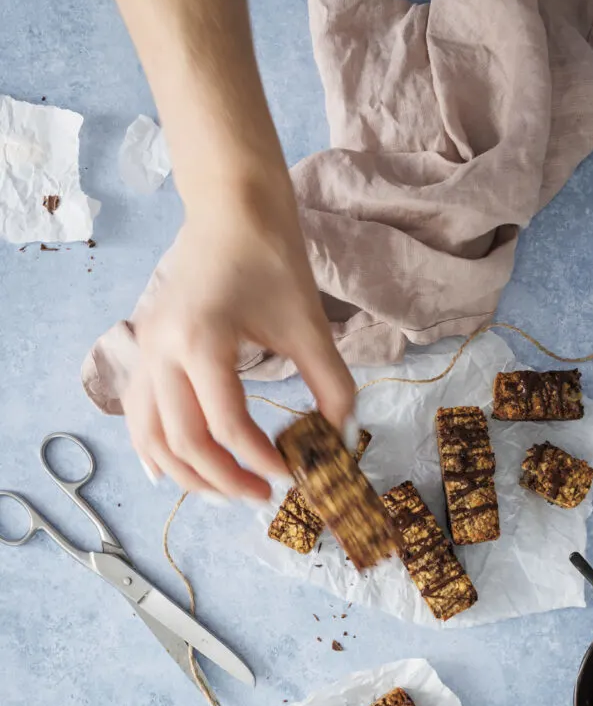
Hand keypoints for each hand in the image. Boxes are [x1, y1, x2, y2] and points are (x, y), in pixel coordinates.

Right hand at [122, 184, 355, 499]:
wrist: (230, 208)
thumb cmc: (271, 257)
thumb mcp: (310, 324)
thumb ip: (331, 385)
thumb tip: (341, 438)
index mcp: (202, 342)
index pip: (228, 427)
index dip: (261, 461)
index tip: (291, 475)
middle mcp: (162, 352)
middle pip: (184, 443)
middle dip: (225, 480)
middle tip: (262, 496)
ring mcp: (145, 352)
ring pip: (151, 437)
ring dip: (186, 474)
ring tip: (224, 492)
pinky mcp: (144, 351)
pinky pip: (138, 415)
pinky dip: (153, 448)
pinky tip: (172, 472)